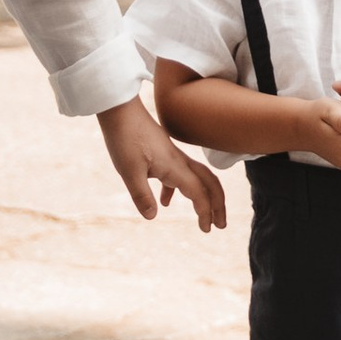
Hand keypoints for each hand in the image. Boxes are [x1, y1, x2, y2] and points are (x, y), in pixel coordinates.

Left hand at [99, 96, 226, 232]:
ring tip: (204, 217)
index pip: (199, 193)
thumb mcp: (128, 171)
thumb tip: (153, 217)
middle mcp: (179, 161)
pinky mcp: (163, 152)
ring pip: (197, 178)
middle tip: (221, 225)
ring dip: (204, 197)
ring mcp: (172, 156)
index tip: (206, 229)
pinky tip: (164, 201)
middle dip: (218, 204)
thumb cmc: (124, 138)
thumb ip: (141, 195)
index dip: (205, 212)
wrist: (119, 109)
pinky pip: (179, 173)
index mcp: (174, 167)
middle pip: (209, 183)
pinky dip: (179, 190)